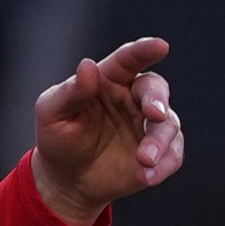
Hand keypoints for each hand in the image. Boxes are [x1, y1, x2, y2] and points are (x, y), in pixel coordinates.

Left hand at [32, 36, 183, 225]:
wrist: (65, 179)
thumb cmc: (57, 137)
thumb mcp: (52, 113)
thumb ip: (71, 91)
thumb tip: (88, 65)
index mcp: (108, 80)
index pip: (127, 60)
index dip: (144, 51)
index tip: (160, 46)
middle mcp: (133, 98)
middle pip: (155, 89)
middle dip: (157, 100)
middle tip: (155, 114)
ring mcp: (148, 124)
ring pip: (168, 124)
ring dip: (159, 142)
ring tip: (144, 160)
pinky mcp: (159, 152)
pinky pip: (173, 154)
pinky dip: (164, 166)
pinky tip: (147, 177)